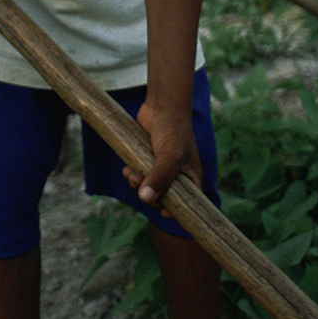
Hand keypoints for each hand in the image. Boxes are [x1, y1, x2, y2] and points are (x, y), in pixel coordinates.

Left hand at [123, 97, 200, 217]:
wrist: (161, 106)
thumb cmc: (173, 130)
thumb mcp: (170, 156)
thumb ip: (160, 178)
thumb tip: (146, 199)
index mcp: (190, 179)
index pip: (185, 206)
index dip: (173, 212)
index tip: (160, 210)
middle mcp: (177, 177)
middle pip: (161, 200)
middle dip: (147, 196)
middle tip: (138, 181)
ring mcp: (161, 170)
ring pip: (147, 190)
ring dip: (136, 185)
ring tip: (130, 173)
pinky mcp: (147, 162)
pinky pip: (139, 178)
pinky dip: (131, 176)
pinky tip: (127, 168)